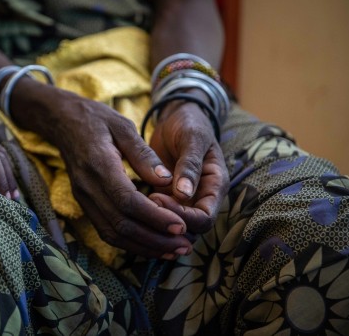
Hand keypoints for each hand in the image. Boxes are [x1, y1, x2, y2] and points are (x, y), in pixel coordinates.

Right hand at [27, 88, 195, 257]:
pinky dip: (130, 243)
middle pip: (121, 224)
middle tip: (184, 246)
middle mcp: (88, 187)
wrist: (62, 122)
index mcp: (99, 165)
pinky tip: (152, 245)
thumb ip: (144, 154)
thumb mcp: (123, 126)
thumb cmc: (96, 120)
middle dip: (155, 239)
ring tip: (173, 251)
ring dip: (144, 247)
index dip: (154, 217)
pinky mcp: (84, 204)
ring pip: (113, 234)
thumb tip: (167, 180)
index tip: (181, 225)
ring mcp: (84, 198)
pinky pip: (106, 231)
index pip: (127, 201)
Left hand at [149, 98, 228, 234]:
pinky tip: (133, 203)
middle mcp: (202, 198)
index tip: (157, 197)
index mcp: (215, 186)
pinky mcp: (168, 197)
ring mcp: (185, 200)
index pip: (204, 219)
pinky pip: (160, 215)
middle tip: (144, 202)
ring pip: (173, 227)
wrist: (177, 117)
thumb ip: (189, 164)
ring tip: (137, 203)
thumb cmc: (190, 124)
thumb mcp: (193, 138)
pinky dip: (148, 214)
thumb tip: (185, 193)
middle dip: (166, 222)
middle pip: (189, 230)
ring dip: (155, 221)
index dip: (182, 217)